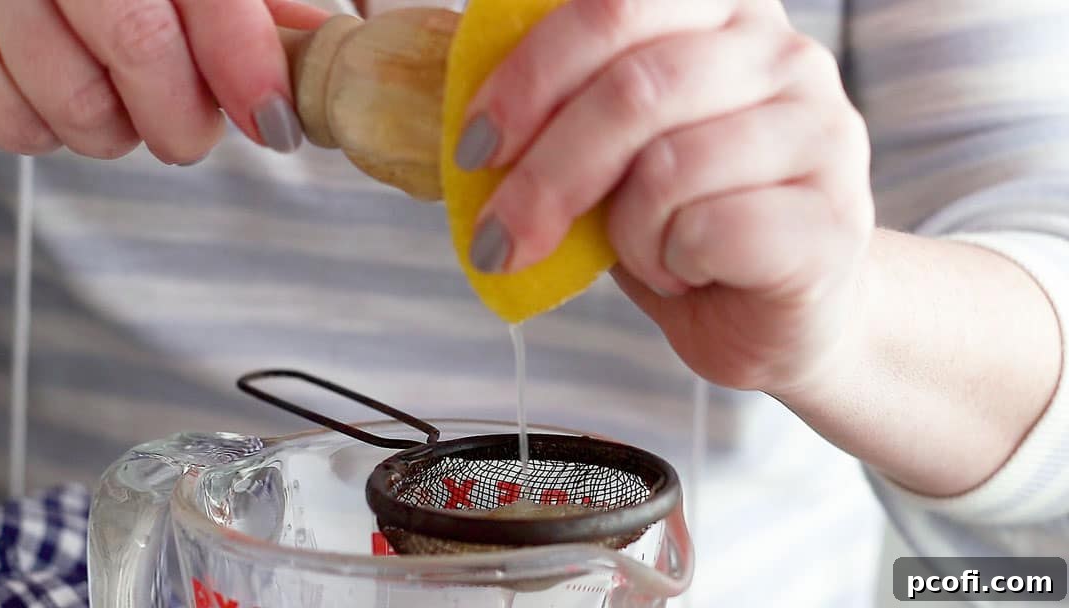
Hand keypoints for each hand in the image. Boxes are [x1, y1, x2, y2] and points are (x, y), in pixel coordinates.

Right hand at [0, 0, 327, 162]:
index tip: (276, 123)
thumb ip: (258, 5)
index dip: (247, 66)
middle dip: (187, 117)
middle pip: (140, 46)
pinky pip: (12, 121)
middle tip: (198, 129)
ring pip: (75, 102)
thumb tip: (323, 51)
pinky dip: (52, 130)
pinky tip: (71, 95)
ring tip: (127, 102)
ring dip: (120, 131)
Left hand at [458, 0, 873, 395]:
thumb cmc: (686, 225)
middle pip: (634, 88)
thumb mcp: (613, 155)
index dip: (530, 73)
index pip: (613, 6)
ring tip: (643, 252)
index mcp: (722, 12)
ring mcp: (822, 132)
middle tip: (498, 237)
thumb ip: (564, 114)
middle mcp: (784, 54)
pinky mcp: (834, 219)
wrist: (775, 312)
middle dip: (545, 174)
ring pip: (667, 167)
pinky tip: (687, 271)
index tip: (474, 145)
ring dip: (623, 232)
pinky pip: (707, 231)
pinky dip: (669, 264)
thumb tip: (470, 121)